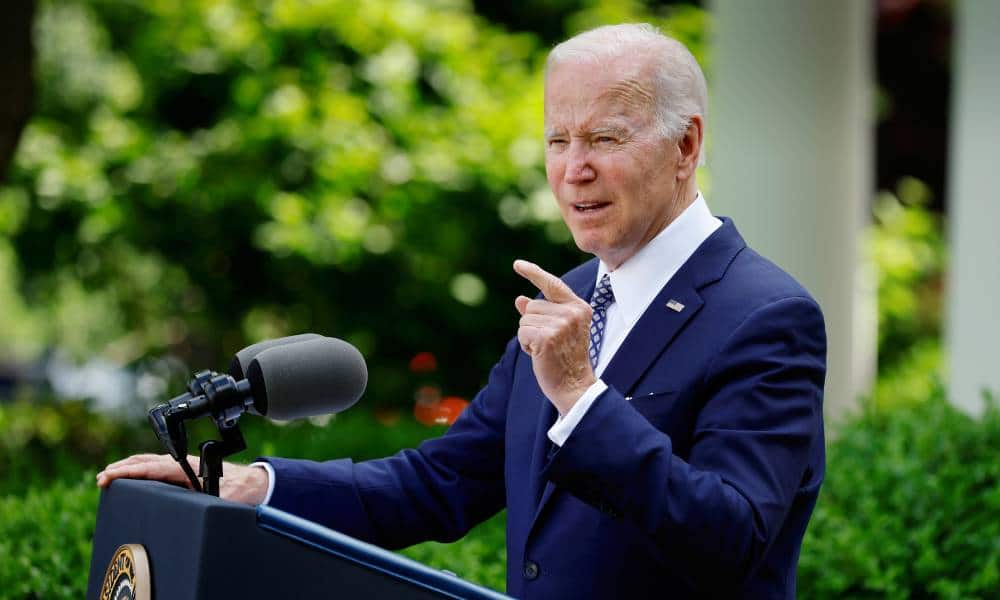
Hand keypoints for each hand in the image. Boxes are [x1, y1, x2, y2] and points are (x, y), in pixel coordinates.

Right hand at [96, 453, 268, 505]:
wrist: (254, 483)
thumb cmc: (240, 490)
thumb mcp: (225, 499)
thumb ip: (209, 500)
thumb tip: (196, 505)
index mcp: (188, 467)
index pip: (153, 467)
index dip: (130, 471)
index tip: (110, 475)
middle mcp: (183, 463)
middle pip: (146, 462)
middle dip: (122, 469)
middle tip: (101, 479)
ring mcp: (182, 466)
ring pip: (149, 462)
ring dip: (127, 468)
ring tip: (107, 476)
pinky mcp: (183, 472)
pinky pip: (155, 468)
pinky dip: (138, 469)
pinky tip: (129, 476)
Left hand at [513, 259, 595, 413]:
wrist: (574, 386)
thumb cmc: (566, 359)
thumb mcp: (558, 331)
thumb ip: (542, 313)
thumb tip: (520, 300)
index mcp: (579, 307)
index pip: (553, 284)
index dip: (534, 273)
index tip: (517, 264)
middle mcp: (572, 312)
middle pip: (532, 307)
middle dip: (532, 325)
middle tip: (549, 344)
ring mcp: (561, 324)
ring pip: (525, 320)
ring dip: (528, 337)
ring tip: (546, 351)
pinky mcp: (547, 337)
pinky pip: (522, 333)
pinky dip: (525, 345)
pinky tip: (539, 355)